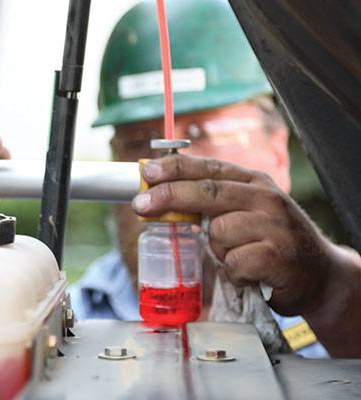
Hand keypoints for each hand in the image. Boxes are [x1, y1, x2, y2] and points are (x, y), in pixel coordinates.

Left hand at [131, 155, 336, 315]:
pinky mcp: (276, 255)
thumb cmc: (272, 243)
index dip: (175, 168)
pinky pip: (232, 262)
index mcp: (254, 182)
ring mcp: (273, 225)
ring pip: (218, 232)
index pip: (209, 166)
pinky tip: (249, 273)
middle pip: (207, 191)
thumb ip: (213, 203)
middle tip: (140, 205)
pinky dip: (233, 272)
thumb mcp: (247, 212)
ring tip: (238, 255)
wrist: (320, 275)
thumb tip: (161, 198)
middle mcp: (265, 197)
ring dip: (218, 250)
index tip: (147, 171)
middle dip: (168, 196)